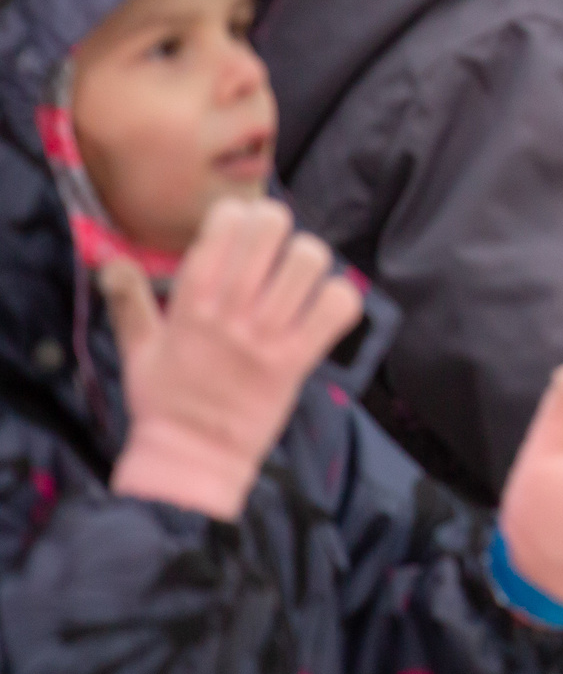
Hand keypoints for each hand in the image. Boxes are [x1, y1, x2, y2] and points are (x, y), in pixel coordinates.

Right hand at [104, 198, 362, 519]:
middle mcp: (230, 312)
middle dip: (276, 225)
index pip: (223, 225)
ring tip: (300, 277)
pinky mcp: (297, 360)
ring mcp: (266, 335)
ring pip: (308, 260)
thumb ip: (128, 300)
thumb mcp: (137, 349)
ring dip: (309, 260)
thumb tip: (111, 262)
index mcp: (190, 304)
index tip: (239, 228)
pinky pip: (337, 309)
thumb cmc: (165, 403)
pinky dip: (340, 299)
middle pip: (270, 229)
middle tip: (274, 246)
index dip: (237, 214)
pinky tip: (324, 307)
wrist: (192, 459)